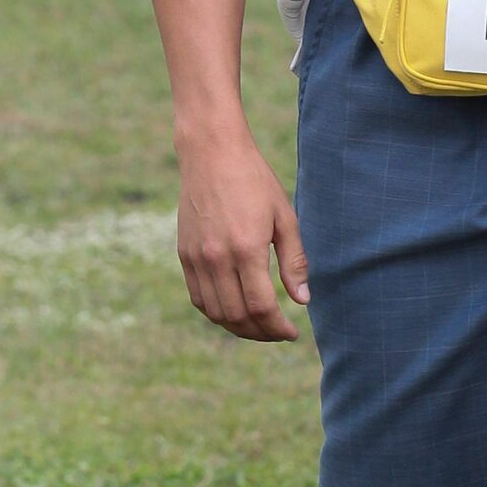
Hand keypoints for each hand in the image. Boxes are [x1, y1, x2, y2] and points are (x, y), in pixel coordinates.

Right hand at [175, 135, 309, 340]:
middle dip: (261, 333)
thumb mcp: (285, 217)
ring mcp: (196, 258)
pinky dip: (216, 313)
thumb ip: (294, 261)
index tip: (291, 332)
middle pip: (237, 316)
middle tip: (278, 333)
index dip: (277, 328)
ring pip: (215, 312)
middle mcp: (217, 258)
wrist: (212, 153)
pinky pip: (198, 298)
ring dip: (238, 328)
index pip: (261, 307)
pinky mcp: (183, 254)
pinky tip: (235, 311)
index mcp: (246, 248)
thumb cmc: (255, 181)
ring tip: (259, 327)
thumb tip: (302, 300)